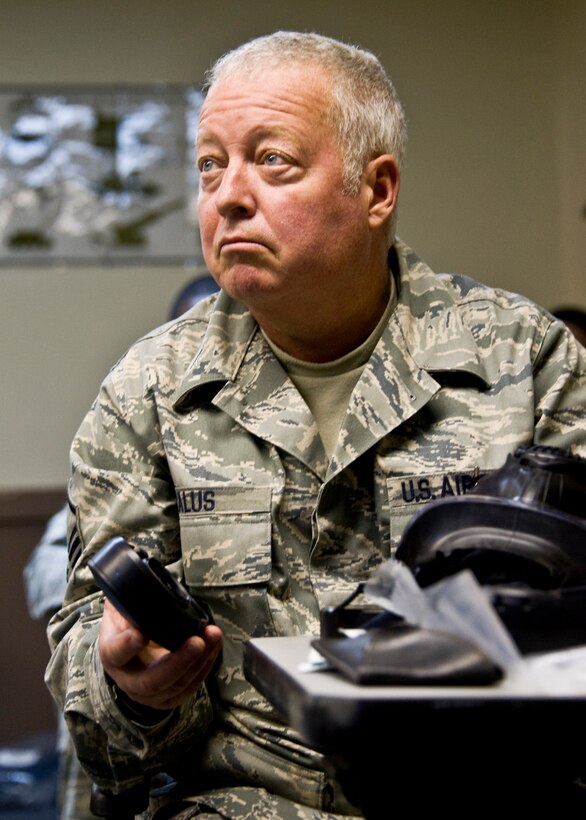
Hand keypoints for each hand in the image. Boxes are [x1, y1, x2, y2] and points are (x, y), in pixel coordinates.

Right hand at [99, 599, 222, 710]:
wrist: (130, 646)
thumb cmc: (127, 622)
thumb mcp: (121, 607)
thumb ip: (129, 599)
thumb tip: (147, 588)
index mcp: (111, 654)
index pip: (115, 653)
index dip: (127, 646)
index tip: (141, 635)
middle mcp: (127, 679)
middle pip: (150, 682)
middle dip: (178, 662)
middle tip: (197, 641)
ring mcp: (148, 693)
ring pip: (174, 686)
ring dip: (199, 661)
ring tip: (213, 635)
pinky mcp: (168, 697)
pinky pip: (189, 688)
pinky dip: (205, 666)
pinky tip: (213, 646)